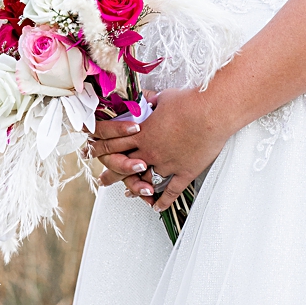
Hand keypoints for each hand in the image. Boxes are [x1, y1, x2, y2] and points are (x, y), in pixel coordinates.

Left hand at [89, 88, 226, 210]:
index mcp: (142, 133)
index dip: (100, 146)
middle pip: (122, 165)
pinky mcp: (185, 171)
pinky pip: (171, 191)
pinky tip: (157, 207)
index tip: (92, 150)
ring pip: (145, 181)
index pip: (112, 142)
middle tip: (103, 179)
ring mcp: (167, 163)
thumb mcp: (164, 97)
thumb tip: (144, 97)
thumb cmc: (190, 102)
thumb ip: (150, 100)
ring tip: (129, 194)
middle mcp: (150, 151)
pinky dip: (163, 201)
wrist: (213, 112)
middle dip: (110, 173)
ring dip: (135, 189)